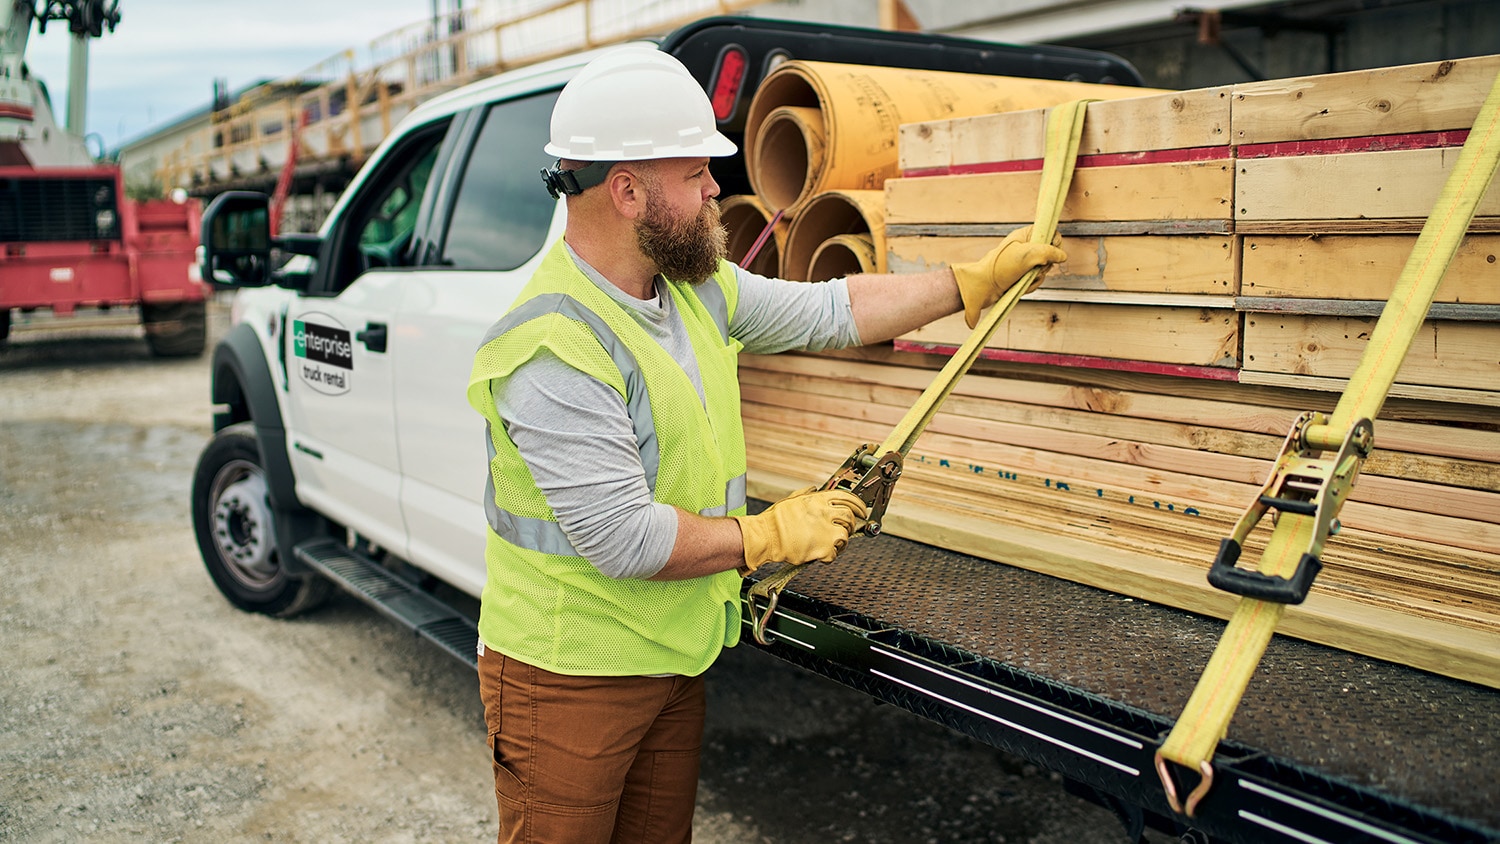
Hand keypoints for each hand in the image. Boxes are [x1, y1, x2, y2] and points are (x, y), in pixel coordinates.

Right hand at [732, 489, 867, 573]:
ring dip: (841, 541)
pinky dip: (830, 555)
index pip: (848, 498)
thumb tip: (814, 489)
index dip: (859, 505)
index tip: (863, 510)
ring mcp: (825, 531)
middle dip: (851, 524)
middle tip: (848, 529)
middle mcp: (824, 513)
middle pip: (850, 517)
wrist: (765, 537)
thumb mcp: (791, 500)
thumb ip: (806, 494)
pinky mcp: (823, 549)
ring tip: (831, 544)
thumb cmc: (774, 521)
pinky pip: (835, 553)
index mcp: (817, 500)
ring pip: (845, 536)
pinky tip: (822, 553)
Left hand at [950, 225, 1067, 328]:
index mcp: (1026, 235)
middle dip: (1044, 266)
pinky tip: (1020, 285)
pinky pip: (1036, 280)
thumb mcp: (1027, 255)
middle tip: (1033, 269)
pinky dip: (1030, 285)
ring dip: (1036, 278)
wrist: (983, 287)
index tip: (1048, 254)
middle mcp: (1026, 247)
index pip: (1051, 234)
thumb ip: (1049, 252)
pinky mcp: (1022, 275)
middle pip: (1050, 255)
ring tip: (1023, 278)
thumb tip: (1063, 256)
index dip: (1054, 244)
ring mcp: (1024, 262)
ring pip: (1044, 270)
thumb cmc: (1000, 267)